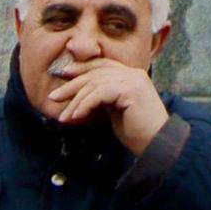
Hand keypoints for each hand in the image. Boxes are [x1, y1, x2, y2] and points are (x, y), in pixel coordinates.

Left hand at [47, 60, 170, 157]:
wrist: (156, 144)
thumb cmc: (137, 132)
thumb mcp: (116, 111)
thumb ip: (104, 99)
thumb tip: (82, 99)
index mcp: (131, 75)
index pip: (102, 65)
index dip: (82, 68)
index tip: (63, 75)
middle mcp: (133, 73)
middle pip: (95, 72)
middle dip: (72, 84)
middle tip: (54, 97)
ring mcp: (132, 80)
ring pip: (95, 83)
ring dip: (75, 100)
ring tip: (64, 116)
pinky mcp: (130, 90)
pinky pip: (100, 93)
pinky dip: (85, 105)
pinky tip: (76, 117)